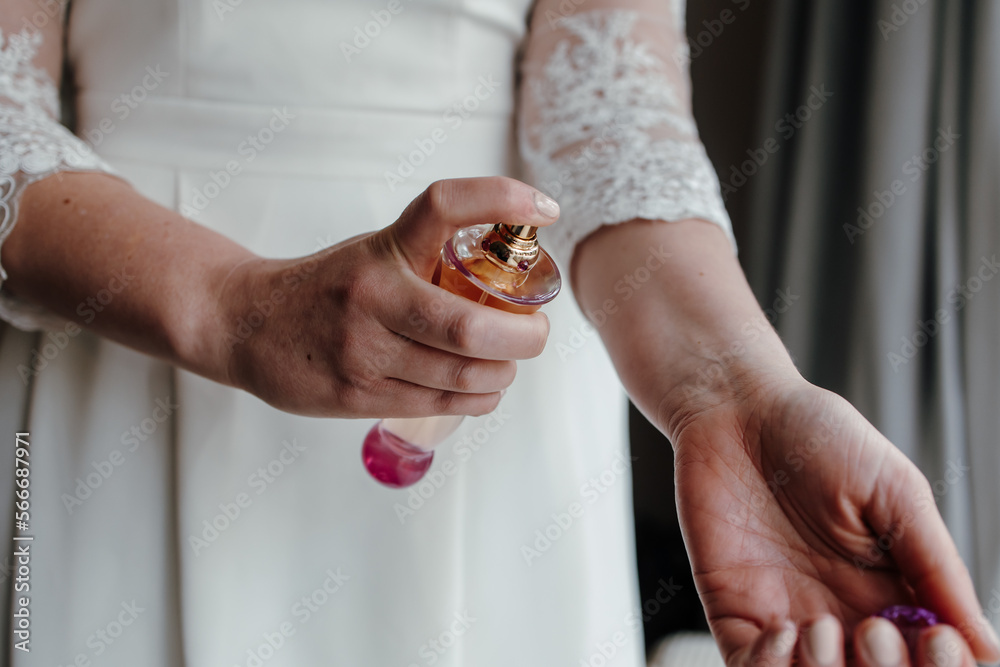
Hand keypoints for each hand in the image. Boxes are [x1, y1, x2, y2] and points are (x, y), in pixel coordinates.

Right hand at [215, 176, 559, 417]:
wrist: (247, 325)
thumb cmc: (329, 286)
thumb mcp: (375, 252)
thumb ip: (432, 257)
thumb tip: (513, 272)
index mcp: (383, 249)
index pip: (443, 206)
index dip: (500, 199)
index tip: (544, 210)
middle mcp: (373, 296)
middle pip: (471, 328)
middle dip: (525, 337)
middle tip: (537, 332)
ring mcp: (362, 351)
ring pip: (462, 375)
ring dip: (503, 374)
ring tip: (507, 364)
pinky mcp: (356, 395)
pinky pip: (440, 403)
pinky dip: (478, 398)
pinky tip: (483, 389)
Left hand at [668, 373, 999, 666]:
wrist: (737, 408)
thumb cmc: (817, 436)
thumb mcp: (894, 491)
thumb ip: (935, 565)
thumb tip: (985, 645)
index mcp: (893, 590)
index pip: (928, 658)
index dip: (939, 665)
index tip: (938, 639)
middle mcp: (843, 611)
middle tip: (875, 631)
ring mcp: (787, 614)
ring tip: (823, 631)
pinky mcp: (734, 609)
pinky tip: (782, 631)